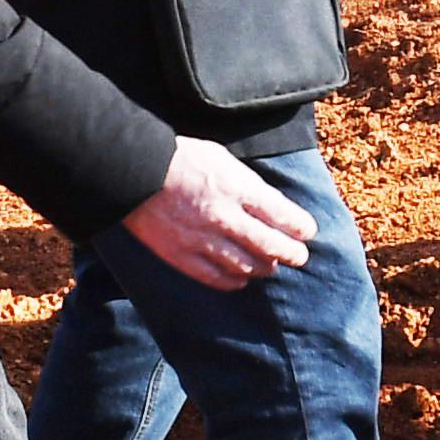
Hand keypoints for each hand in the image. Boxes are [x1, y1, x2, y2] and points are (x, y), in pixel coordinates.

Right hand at [124, 137, 316, 288]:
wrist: (133, 171)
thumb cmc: (182, 159)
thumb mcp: (223, 159)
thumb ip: (249, 185)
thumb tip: (273, 209)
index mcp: (236, 188)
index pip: (282, 216)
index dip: (300, 228)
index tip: (307, 232)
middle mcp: (223, 217)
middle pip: (270, 246)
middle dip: (292, 254)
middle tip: (299, 256)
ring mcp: (201, 240)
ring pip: (246, 266)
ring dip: (265, 267)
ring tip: (271, 265)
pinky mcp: (181, 256)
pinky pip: (216, 278)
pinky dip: (235, 280)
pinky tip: (242, 277)